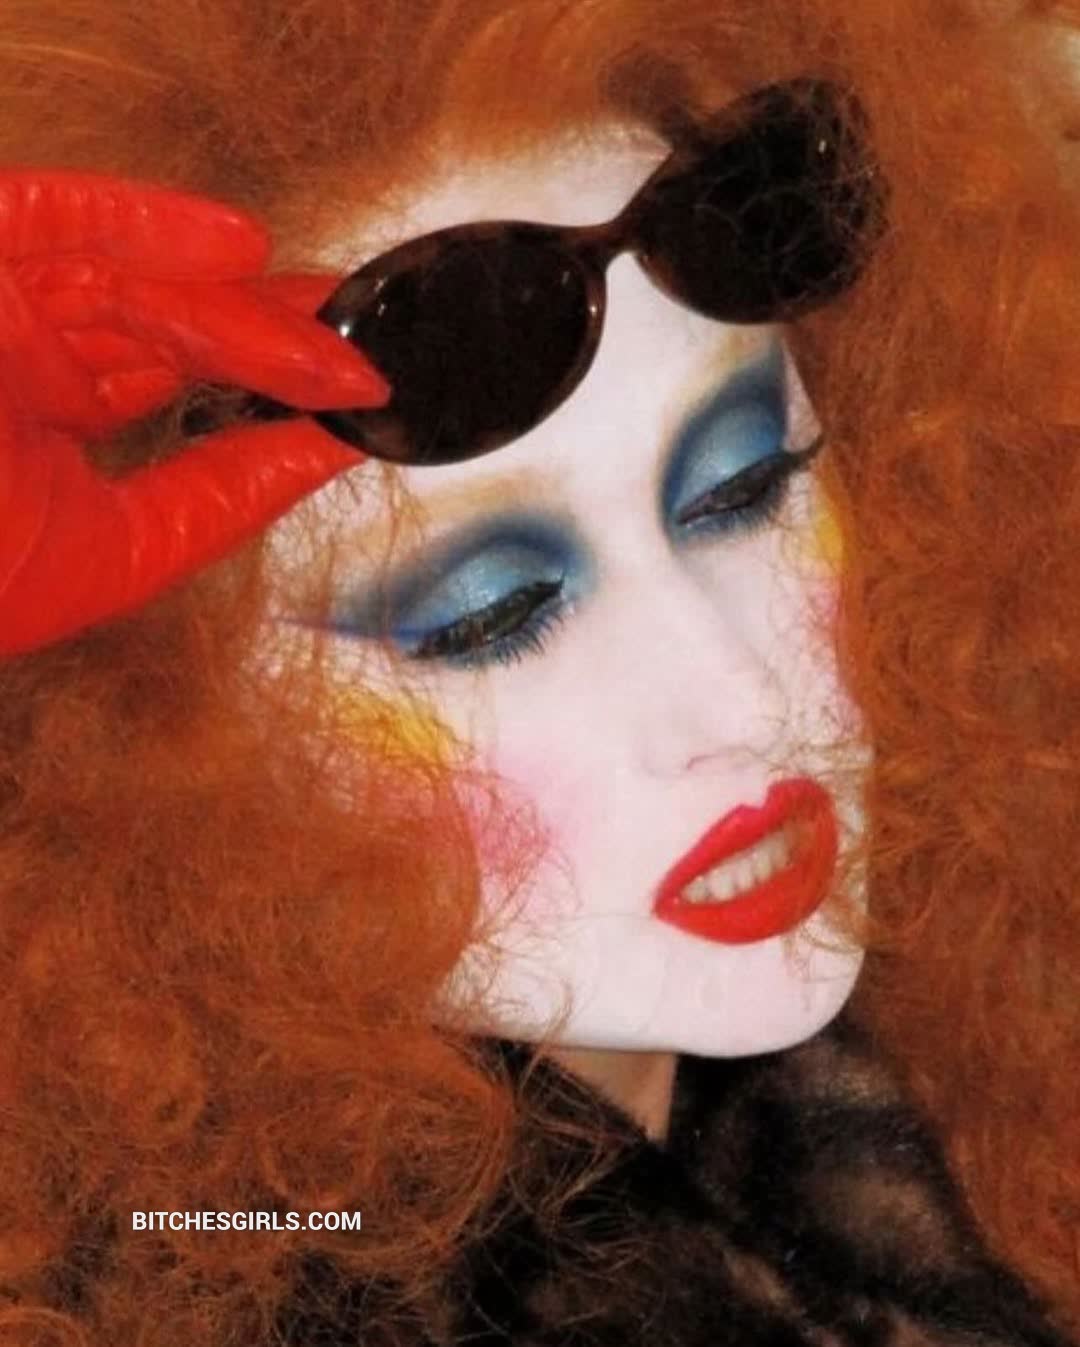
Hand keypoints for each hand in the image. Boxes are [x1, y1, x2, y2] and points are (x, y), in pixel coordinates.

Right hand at [0, 170, 387, 656]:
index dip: (268, 380)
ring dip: (237, 300)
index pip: (175, 380)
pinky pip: (48, 217)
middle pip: (171, 322)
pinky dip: (139, 223)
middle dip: (275, 332)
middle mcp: (23, 348)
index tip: (353, 393)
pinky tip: (236, 247)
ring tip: (330, 323)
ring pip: (132, 281)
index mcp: (46, 418)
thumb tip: (323, 456)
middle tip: (362, 346)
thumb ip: (219, 498)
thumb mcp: (115, 552)